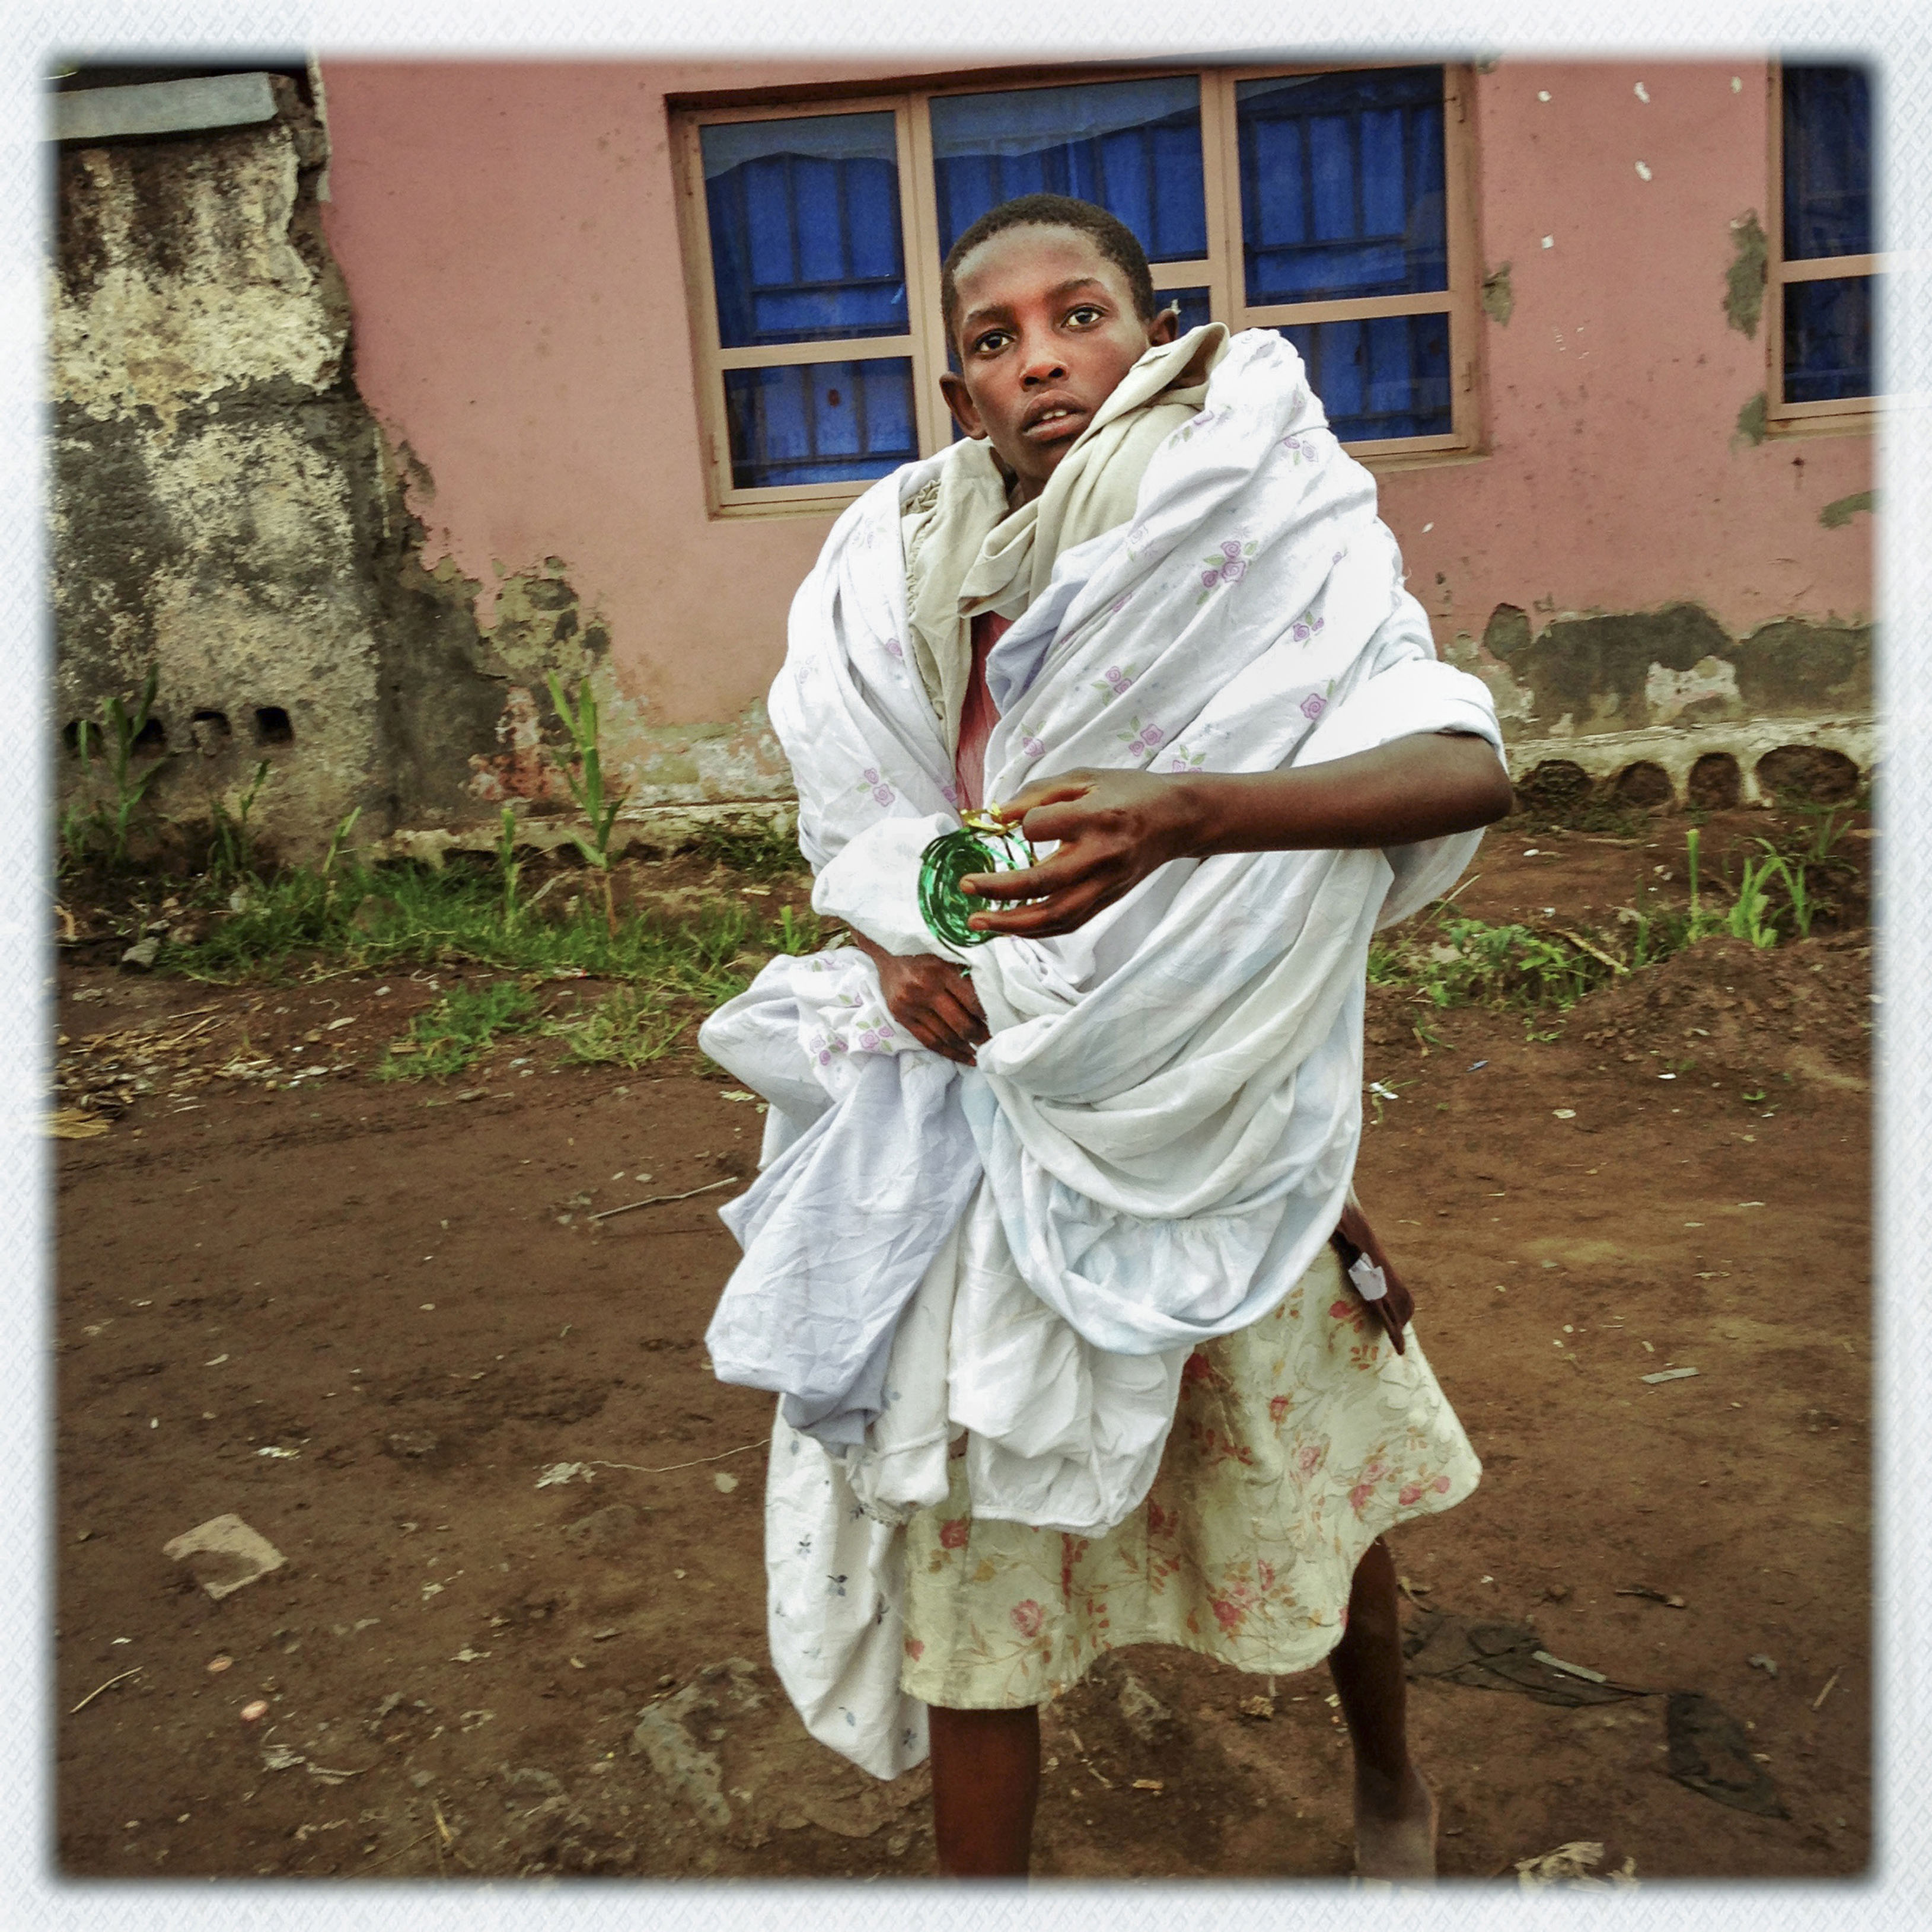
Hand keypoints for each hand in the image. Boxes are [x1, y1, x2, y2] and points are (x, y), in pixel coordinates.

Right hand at [868, 947, 988, 1065]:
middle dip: (980, 1037)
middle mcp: (925, 989)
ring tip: (981, 1052)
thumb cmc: (922, 951)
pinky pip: (929, 1041)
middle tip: (993, 1042)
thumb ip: (965, 973)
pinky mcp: (901, 1017)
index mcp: (941, 970)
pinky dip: (949, 1052)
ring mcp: (911, 1005)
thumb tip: (991, 998)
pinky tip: (964, 1057)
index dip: (987, 1016)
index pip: (971, 1001)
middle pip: (960, 1023)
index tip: (999, 1022)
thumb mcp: (946, 954)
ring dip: (967, 1047)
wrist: (885, 951)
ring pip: (945, 1036)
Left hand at [961, 768, 1201, 938]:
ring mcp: (1106, 884)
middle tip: (964, 886)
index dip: (1021, 821)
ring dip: (1012, 924)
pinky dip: (1035, 931)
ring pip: (1055, 916)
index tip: (1016, 817)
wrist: (1176, 819)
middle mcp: (1101, 856)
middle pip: (1043, 882)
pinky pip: (1068, 924)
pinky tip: (1009, 928)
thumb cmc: (1126, 792)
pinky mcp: (1108, 901)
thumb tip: (993, 815)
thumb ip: (1036, 793)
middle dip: (998, 888)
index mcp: (1096, 817)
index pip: (1041, 827)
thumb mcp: (1083, 778)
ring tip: (976, 921)